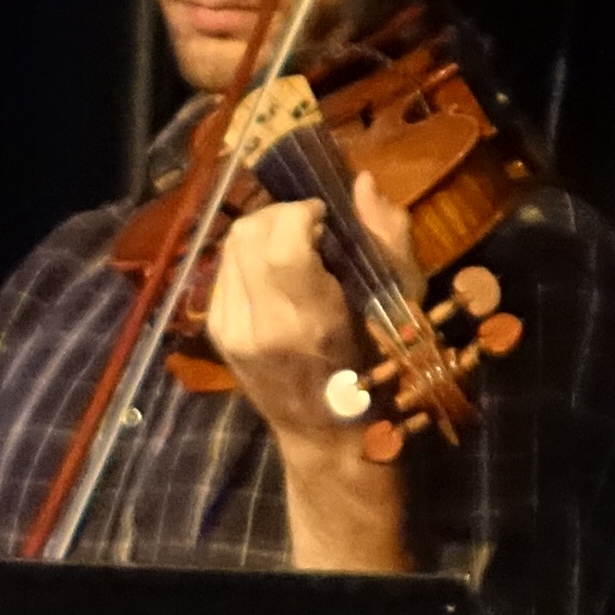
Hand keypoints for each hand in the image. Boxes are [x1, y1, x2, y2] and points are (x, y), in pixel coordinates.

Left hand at [198, 163, 424, 453]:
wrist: (325, 431)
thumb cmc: (376, 368)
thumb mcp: (398, 303)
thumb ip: (384, 238)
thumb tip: (360, 183)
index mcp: (311, 321)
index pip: (281, 244)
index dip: (299, 213)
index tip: (323, 216)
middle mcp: (262, 326)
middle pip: (247, 234)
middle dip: (279, 214)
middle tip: (308, 225)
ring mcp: (231, 331)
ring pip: (230, 246)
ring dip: (262, 231)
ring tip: (292, 245)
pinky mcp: (216, 333)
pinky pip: (222, 269)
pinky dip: (247, 256)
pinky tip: (273, 271)